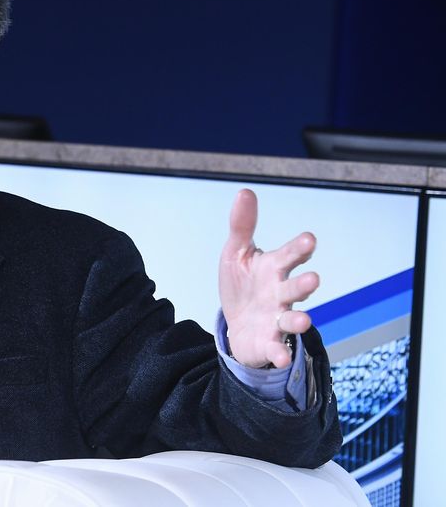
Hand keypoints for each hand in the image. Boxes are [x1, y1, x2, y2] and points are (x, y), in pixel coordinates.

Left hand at [219, 189, 319, 368]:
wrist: (237, 323)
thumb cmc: (243, 284)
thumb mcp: (237, 253)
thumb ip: (242, 225)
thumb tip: (245, 192)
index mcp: (273, 268)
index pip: (288, 256)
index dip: (298, 249)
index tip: (309, 240)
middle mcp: (280, 293)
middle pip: (294, 288)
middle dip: (304, 284)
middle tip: (313, 279)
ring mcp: (277, 318)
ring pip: (292, 318)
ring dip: (299, 319)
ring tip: (303, 319)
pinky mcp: (268, 341)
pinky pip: (276, 348)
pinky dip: (279, 353)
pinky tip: (281, 358)